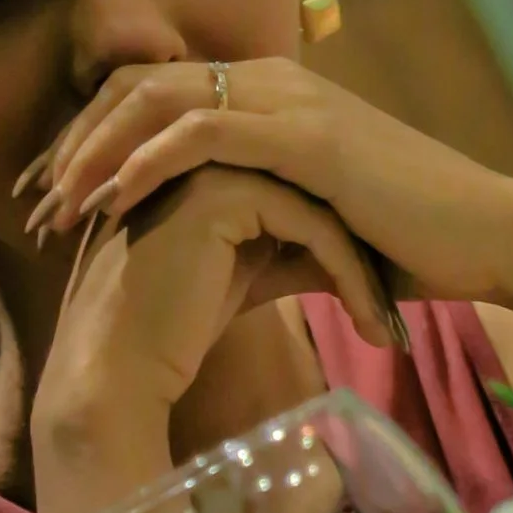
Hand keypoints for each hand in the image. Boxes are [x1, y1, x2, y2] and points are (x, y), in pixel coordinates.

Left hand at [20, 60, 512, 312]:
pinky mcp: (307, 134)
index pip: (151, 96)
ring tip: (52, 209)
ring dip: (93, 154)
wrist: (493, 240)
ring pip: (156, 101)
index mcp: (270, 95)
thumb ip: (254, 229)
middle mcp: (273, 80)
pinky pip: (203, 131)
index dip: (88, 141)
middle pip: (136, 88)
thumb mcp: (312, 231)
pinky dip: (145, 161)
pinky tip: (109, 201)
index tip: (41, 196)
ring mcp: (290, 101)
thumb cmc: (412, 246)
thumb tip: (200, 272)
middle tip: (23, 203)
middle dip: (70, 144)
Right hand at [32, 161, 392, 472]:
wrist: (115, 364)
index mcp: (212, 160)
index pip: (305, 186)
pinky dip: (349, 279)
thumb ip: (281, 244)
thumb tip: (338, 248)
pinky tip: (372, 330)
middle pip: (318, 190)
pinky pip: (312, 226)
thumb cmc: (170, 329)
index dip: (348, 242)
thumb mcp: (242, 274)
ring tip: (388, 332)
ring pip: (322, 206)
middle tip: (397, 318)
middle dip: (366, 252)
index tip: (381, 302)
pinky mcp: (220, 191)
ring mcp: (211, 162)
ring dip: (364, 272)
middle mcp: (209, 148)